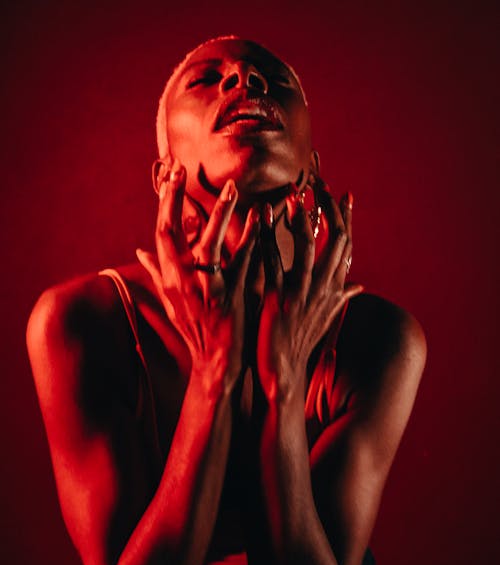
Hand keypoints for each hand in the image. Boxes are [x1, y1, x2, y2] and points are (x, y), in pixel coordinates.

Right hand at [137, 159, 258, 392]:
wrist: (216, 363)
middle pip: (170, 231)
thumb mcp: (171, 302)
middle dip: (174, 197)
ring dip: (219, 213)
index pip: (160, 231)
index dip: (164, 201)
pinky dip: (250, 238)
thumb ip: (158, 274)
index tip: (170, 173)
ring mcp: (203, 289)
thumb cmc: (195, 331)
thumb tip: (139, 252)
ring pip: (207, 243)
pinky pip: (239, 261)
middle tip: (182, 167)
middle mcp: (180, 280)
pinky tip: (261, 216)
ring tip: (232, 186)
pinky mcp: (227, 297)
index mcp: (169, 277)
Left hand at [256, 181, 362, 401]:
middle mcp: (322, 287)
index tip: (343, 194)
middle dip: (328, 207)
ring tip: (294, 192)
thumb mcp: (325, 318)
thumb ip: (340, 296)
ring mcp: (301, 292)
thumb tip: (359, 285)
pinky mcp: (277, 298)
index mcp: (333, 289)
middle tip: (318, 181)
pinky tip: (259, 214)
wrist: (282, 371)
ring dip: (301, 215)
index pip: (346, 245)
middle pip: (335, 239)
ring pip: (306, 245)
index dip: (346, 218)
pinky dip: (266, 235)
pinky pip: (272, 259)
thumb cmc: (300, 343)